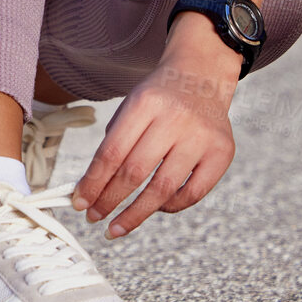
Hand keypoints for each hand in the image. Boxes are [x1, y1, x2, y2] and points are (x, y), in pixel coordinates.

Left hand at [71, 18, 239, 236]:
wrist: (202, 75)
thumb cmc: (160, 97)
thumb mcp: (131, 104)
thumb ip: (114, 143)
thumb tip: (91, 190)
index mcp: (146, 102)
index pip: (112, 152)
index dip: (93, 183)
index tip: (79, 202)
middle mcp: (176, 118)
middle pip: (135, 172)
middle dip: (109, 201)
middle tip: (94, 217)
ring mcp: (202, 136)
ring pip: (163, 189)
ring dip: (135, 215)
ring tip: (116, 227)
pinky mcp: (222, 152)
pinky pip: (193, 194)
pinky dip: (170, 207)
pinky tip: (155, 209)